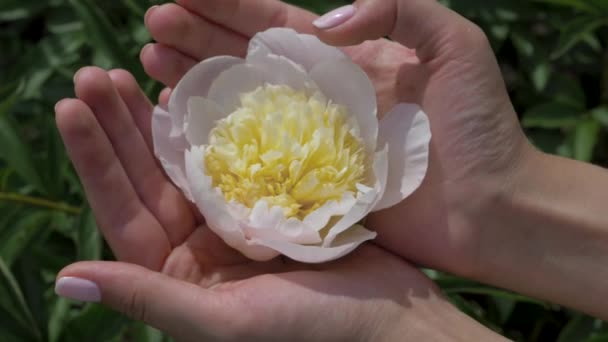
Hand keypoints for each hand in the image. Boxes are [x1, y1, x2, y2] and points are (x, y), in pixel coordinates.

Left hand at [54, 68, 505, 340]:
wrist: (389, 318)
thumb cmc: (311, 331)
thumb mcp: (225, 321)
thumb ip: (150, 298)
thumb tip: (66, 281)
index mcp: (178, 276)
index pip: (123, 211)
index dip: (96, 159)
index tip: (72, 105)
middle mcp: (197, 246)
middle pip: (147, 177)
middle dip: (119, 126)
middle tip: (95, 73)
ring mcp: (232, 219)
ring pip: (184, 160)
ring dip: (157, 118)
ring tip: (131, 72)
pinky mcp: (266, 199)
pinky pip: (229, 154)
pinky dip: (210, 124)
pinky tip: (191, 92)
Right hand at [141, 1, 530, 278]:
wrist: (491, 205)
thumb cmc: (479, 126)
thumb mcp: (453, 44)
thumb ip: (396, 7)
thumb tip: (325, 21)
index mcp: (348, 59)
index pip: (276, 25)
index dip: (228, 8)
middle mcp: (320, 96)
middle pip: (246, 61)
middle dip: (197, 40)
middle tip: (151, 27)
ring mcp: (309, 141)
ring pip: (240, 106)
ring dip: (194, 84)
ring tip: (149, 64)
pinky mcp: (308, 183)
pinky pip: (253, 159)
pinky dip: (216, 141)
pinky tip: (180, 123)